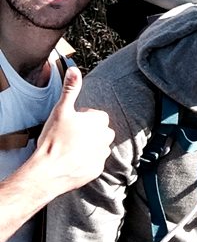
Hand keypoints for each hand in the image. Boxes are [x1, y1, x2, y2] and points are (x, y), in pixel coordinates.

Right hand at [36, 66, 114, 195]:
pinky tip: (75, 160)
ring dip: (92, 145)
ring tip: (73, 147)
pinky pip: (96, 161)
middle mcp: (104, 138)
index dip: (85, 118)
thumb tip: (74, 70)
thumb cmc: (54, 140)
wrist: (47, 172)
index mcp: (99, 122)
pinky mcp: (97, 170)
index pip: (99, 116)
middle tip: (72, 134)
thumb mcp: (61, 110)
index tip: (73, 122)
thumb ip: (70, 89)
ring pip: (101, 146)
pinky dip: (89, 160)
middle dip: (91, 131)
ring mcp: (101, 155)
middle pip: (103, 130)